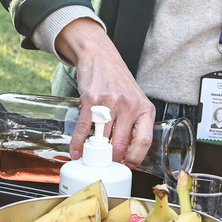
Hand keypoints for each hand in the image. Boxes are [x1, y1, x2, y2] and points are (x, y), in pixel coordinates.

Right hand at [55, 18, 154, 164]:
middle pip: (121, 145)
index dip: (135, 158)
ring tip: (91, 158)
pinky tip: (76, 151)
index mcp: (144, 108)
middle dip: (111, 159)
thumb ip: (135, 124)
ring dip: (94, 154)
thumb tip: (128, 153)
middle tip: (106, 164)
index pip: (144, 141)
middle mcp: (129, 106)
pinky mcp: (91, 100)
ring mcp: (110, 103)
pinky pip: (84, 129)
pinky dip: (78, 144)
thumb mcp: (136, 101)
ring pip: (101, 140)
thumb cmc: (119, 81)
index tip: (128, 165)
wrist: (101, 57)